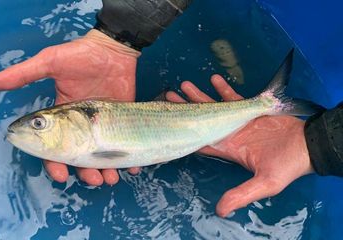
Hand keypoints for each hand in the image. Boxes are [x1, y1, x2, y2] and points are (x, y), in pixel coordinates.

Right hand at [0, 29, 140, 185]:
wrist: (112, 48)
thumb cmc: (80, 55)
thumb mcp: (50, 63)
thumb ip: (24, 74)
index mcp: (62, 119)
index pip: (55, 148)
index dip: (55, 164)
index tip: (59, 175)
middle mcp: (82, 127)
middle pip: (81, 159)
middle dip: (85, 173)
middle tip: (94, 179)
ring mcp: (102, 126)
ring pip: (102, 157)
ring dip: (106, 171)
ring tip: (110, 178)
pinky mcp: (121, 122)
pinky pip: (124, 145)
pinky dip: (129, 161)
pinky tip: (132, 168)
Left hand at [166, 75, 313, 217]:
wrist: (308, 146)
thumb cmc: (288, 166)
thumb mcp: (265, 184)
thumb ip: (242, 194)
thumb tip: (221, 211)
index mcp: (228, 149)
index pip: (200, 142)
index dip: (184, 134)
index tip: (168, 125)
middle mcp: (229, 134)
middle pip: (201, 120)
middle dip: (185, 109)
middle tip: (169, 97)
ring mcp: (238, 120)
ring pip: (214, 106)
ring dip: (200, 96)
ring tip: (185, 85)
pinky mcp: (251, 110)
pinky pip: (234, 97)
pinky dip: (224, 89)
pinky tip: (214, 80)